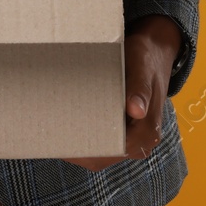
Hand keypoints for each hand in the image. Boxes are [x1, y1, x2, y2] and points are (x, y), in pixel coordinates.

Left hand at [62, 14, 180, 171]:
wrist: (155, 51)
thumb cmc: (146, 58)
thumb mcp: (142, 67)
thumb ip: (140, 89)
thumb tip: (136, 110)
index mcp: (147, 132)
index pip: (112, 151)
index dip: (86, 150)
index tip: (62, 139)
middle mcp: (141, 140)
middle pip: (102, 155)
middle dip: (77, 147)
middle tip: (50, 132)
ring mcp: (132, 136)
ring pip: (100, 149)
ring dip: (79, 140)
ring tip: (53, 126)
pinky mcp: (123, 128)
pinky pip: (102, 138)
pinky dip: (85, 132)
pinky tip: (66, 120)